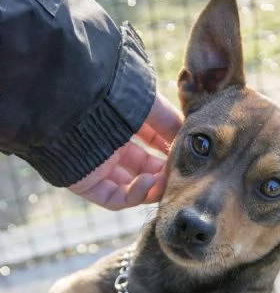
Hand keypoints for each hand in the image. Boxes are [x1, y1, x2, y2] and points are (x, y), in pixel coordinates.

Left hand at [69, 93, 182, 209]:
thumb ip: (168, 121)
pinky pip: (113, 199)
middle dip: (162, 172)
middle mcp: (107, 147)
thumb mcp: (147, 104)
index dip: (167, 152)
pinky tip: (149, 182)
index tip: (185, 155)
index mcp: (118, 125)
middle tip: (180, 173)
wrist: (76, 97)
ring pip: (129, 187)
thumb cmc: (111, 93)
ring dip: (152, 187)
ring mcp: (96, 167)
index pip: (148, 145)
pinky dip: (134, 196)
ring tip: (167, 180)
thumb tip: (189, 137)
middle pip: (140, 168)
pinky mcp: (87, 184)